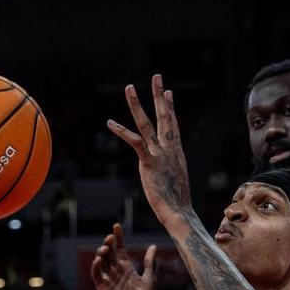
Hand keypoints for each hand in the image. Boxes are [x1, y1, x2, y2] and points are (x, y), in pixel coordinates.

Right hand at [91, 223, 156, 289]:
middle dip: (109, 244)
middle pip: (110, 254)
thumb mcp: (149, 279)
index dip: (118, 238)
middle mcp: (116, 273)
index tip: (116, 226)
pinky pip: (97, 275)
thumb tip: (153, 245)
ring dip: (102, 254)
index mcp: (127, 269)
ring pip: (102, 263)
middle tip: (110, 237)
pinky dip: (96, 266)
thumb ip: (150, 263)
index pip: (120, 250)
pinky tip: (99, 259)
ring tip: (105, 247)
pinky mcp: (102, 289)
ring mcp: (109, 280)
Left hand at [107, 74, 193, 226]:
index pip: (173, 125)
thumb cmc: (178, 204)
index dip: (170, 108)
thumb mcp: (176, 183)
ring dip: (137, 104)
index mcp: (176, 153)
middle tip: (157, 76)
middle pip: (165, 116)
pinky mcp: (149, 162)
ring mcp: (160, 154)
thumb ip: (171, 173)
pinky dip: (121, 131)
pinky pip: (134, 141)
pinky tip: (109, 122)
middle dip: (159, 95)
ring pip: (147, 123)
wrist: (180, 213)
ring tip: (130, 87)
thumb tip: (171, 178)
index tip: (169, 92)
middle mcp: (170, 149)